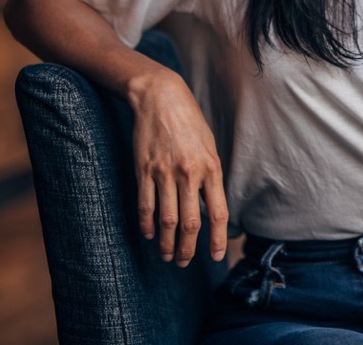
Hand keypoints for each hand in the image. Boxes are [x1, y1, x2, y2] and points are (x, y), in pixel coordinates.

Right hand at [129, 70, 228, 265]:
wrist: (161, 98)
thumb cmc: (190, 123)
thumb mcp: (210, 147)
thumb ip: (211, 177)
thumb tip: (212, 207)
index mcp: (211, 168)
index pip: (218, 213)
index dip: (217, 239)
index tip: (217, 256)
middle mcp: (189, 173)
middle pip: (191, 222)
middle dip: (189, 248)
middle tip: (186, 263)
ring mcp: (164, 172)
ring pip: (167, 219)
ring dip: (168, 243)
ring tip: (168, 256)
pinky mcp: (143, 170)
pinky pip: (146, 205)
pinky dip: (147, 225)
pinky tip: (150, 235)